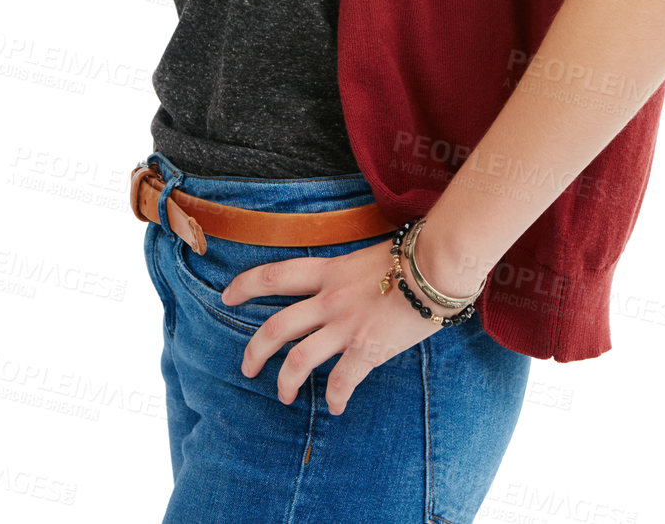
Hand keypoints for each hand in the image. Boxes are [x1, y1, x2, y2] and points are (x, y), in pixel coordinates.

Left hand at [225, 235, 452, 414]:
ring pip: (299, 360)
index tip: (227, 295)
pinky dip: (336, 399)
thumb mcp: (366, 257)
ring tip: (283, 395)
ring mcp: (347, 326)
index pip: (275, 274)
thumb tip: (342, 287)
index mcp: (329, 272)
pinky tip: (337, 407)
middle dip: (255, 350)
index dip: (246, 284)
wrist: (437, 265)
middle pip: (276, 326)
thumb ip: (347, 274)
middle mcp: (330, 299)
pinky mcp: (368, 349)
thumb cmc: (409, 257)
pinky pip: (342, 382)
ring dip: (285, 382)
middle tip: (246, 367)